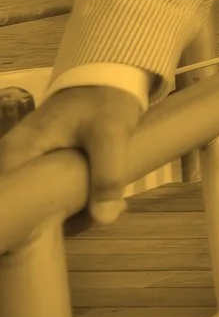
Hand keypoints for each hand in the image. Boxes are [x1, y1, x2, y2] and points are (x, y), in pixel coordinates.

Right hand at [0, 83, 143, 217]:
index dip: (23, 227)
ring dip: (73, 212)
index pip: (6, 201)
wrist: (110, 79)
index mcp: (18, 152)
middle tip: (90, 220)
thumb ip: (108, 176)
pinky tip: (103, 199)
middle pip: (26, 208)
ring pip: (43, 203)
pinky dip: (77, 201)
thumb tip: (104, 219)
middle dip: (58, 221)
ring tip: (105, 205)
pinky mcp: (46, 166)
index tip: (49, 236)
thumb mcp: (111, 135)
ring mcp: (30, 164)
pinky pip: (55, 193)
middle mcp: (15, 161)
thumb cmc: (104, 102)